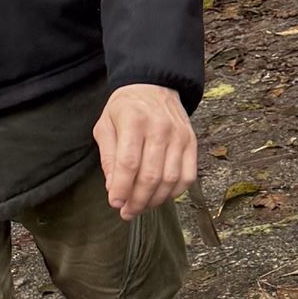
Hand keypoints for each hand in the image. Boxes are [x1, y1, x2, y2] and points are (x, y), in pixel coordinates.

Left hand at [95, 84, 196, 220]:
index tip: (115, 203)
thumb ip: (108, 156)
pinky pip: (187, 176)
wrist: (154, 86)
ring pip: (170, 180)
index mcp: (134, 120)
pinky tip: (160, 196)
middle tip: (126, 212)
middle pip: (150, 175)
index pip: (128, 162)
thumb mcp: (105, 125)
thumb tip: (113, 187)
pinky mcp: (192, 143)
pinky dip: (174, 193)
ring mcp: (179, 136)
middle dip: (137, 200)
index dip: (122, 187)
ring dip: (154, 200)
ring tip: (141, 207)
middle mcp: (160, 128)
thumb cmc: (126, 108)